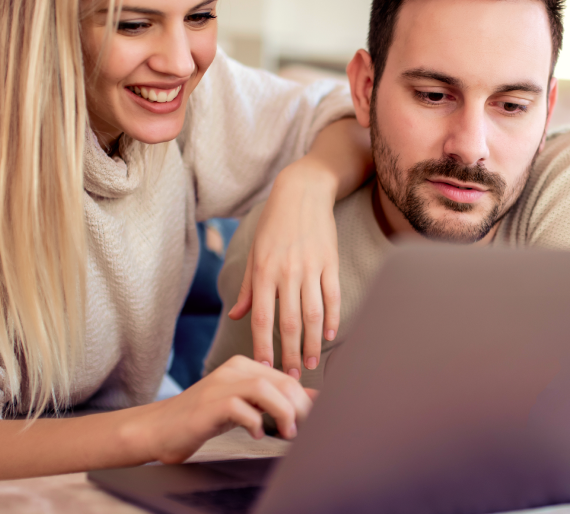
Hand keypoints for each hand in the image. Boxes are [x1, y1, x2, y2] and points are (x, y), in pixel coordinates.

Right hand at [123, 356, 312, 464]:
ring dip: (283, 413)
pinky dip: (255, 423)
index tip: (314, 419)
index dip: (305, 400)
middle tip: (304, 430)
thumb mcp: (242, 405)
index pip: (286, 378)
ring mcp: (220, 385)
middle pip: (280, 381)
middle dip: (300, 408)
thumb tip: (312, 400)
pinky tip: (256, 435)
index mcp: (243, 366)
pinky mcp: (209, 405)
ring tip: (287, 433)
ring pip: (264, 389)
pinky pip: (240, 408)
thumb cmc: (203, 418)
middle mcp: (233, 370)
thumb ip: (272, 401)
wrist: (159, 428)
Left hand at [227, 158, 341, 378]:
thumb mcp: (254, 253)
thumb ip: (247, 288)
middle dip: (290, 354)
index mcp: (264, 272)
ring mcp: (311, 267)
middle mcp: (286, 272)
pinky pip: (333, 297)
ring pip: (313, 315)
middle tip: (291, 377)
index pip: (262, 319)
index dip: (263, 347)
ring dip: (313, 344)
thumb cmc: (274, 224)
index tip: (265, 369)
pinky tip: (330, 336)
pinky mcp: (331, 262)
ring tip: (312, 364)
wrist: (303, 192)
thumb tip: (237, 317)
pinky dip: (333, 319)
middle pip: (289, 323)